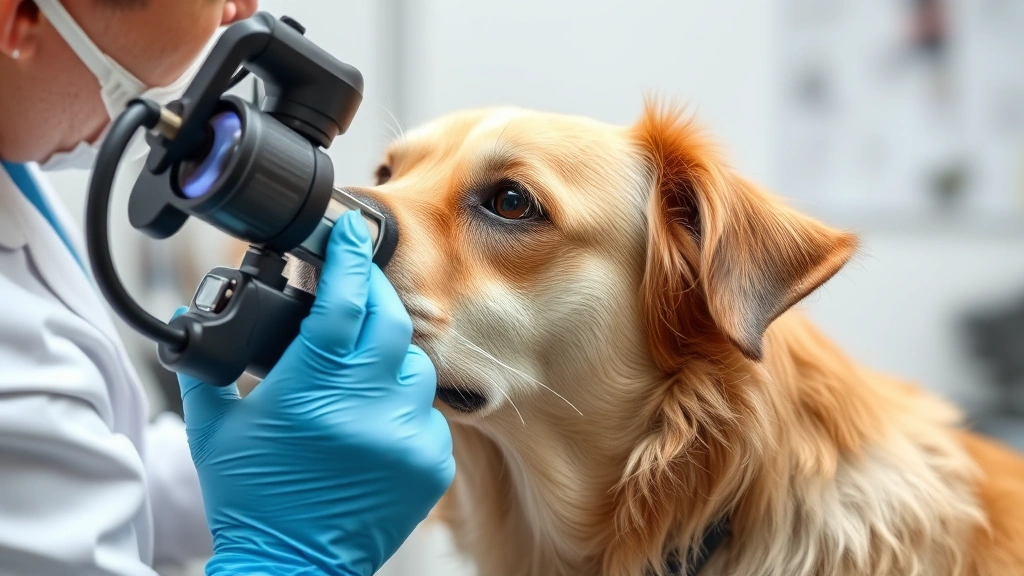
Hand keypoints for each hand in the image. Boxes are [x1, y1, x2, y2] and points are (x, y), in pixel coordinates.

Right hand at [177, 211, 454, 575]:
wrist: (289, 566)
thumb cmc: (251, 498)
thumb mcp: (215, 426)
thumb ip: (209, 366)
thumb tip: (200, 317)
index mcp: (312, 388)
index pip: (342, 300)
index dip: (348, 256)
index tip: (352, 228)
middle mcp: (368, 405)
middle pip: (389, 318)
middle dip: (372, 293)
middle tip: (353, 288)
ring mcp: (406, 435)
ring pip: (415, 364)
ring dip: (388, 356)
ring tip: (356, 372)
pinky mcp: (431, 462)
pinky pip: (428, 411)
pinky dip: (401, 405)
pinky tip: (372, 420)